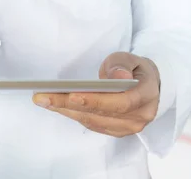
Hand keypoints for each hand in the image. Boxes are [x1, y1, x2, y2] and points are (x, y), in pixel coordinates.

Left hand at [33, 52, 160, 137]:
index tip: (71, 95)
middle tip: (43, 97)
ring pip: (93, 121)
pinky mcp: (116, 131)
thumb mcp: (129, 58)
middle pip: (101, 114)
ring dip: (66, 111)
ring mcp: (128, 127)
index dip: (96, 101)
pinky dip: (73, 115)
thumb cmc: (134, 69)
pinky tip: (56, 106)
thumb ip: (121, 64)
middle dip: (69, 105)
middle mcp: (140, 116)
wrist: (146, 85)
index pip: (121, 102)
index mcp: (147, 95)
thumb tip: (118, 76)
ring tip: (43, 100)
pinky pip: (92, 125)